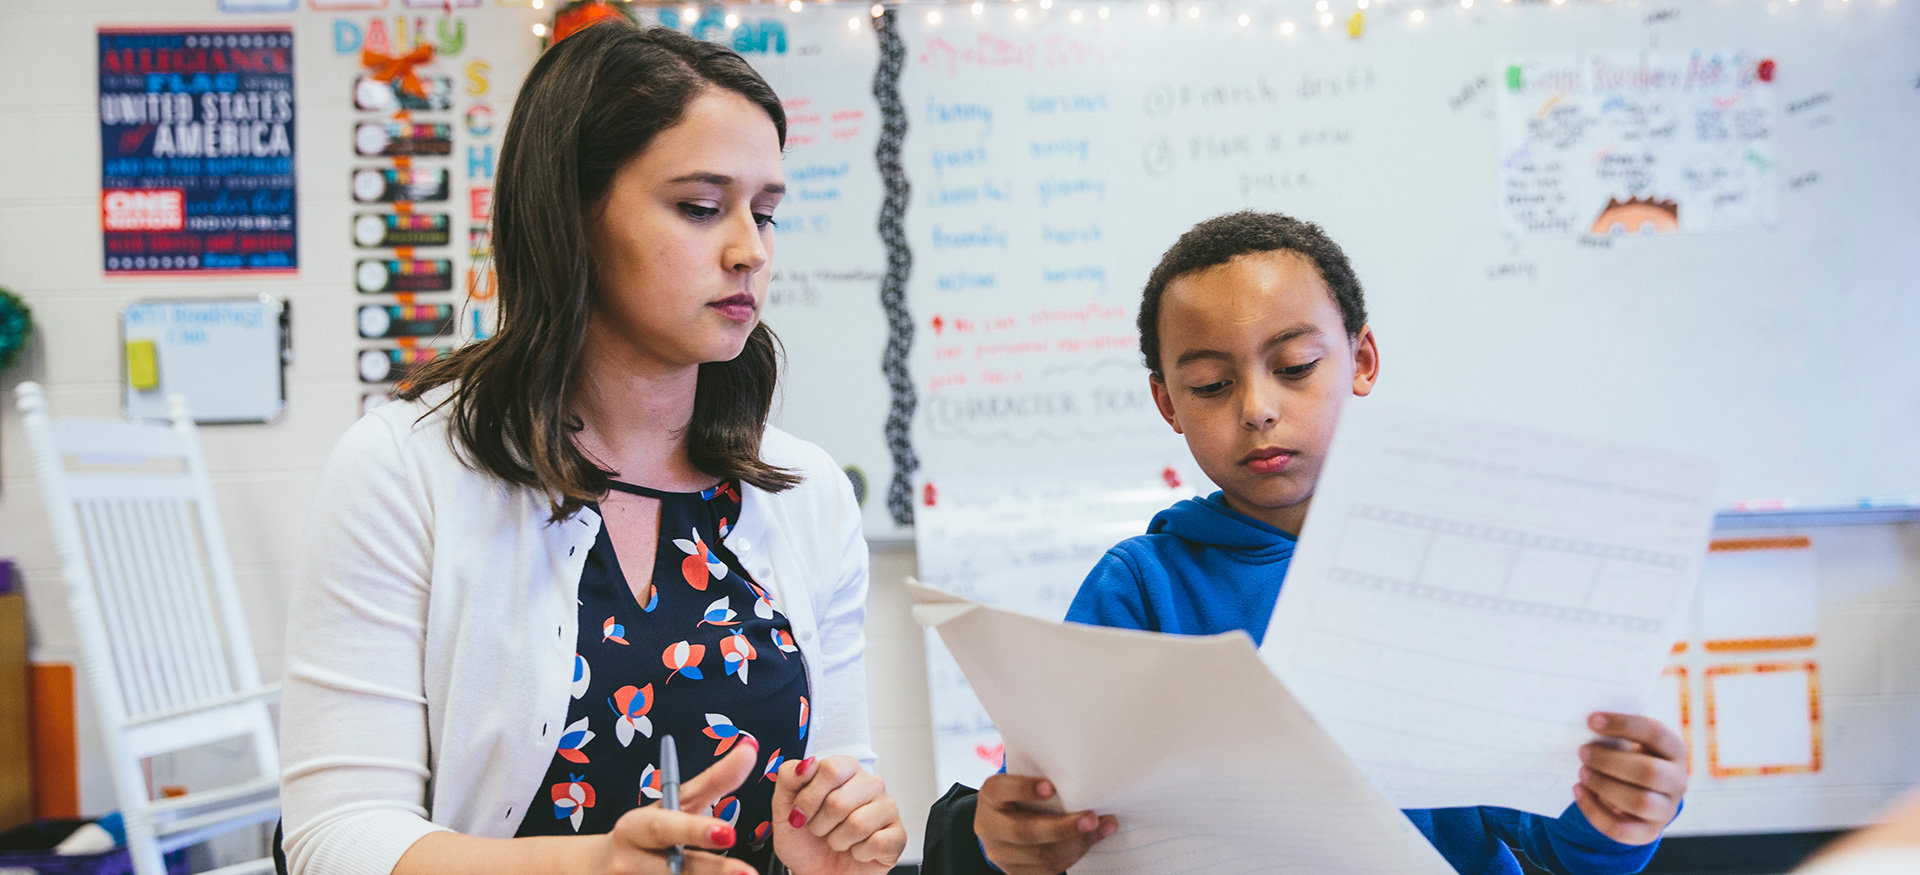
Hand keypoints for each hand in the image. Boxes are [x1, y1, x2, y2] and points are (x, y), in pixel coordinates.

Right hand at [587, 740, 759, 874]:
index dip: (695, 831)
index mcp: (635, 828)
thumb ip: (713, 781)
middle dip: (712, 872)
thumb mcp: (673, 806)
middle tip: (747, 874)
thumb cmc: (646, 834)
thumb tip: (750, 749)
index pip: (665, 828)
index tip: (727, 833)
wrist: (593, 870)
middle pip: (675, 870)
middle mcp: (628, 862)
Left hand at [771, 755, 905, 874]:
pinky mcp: (898, 835)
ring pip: (858, 824)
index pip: (830, 769)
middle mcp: (870, 784)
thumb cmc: (805, 840)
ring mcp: (887, 808)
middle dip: (820, 824)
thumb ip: (789, 777)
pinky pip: (877, 843)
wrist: (817, 873)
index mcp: (846, 769)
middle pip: (839, 801)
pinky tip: (857, 851)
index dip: (809, 797)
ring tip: (838, 841)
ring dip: (838, 841)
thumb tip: (806, 764)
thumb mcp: (785, 807)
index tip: (801, 813)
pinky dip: (859, 854)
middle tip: (821, 830)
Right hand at [975, 774, 1115, 874]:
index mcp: (990, 796)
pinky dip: (1073, 855)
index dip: (1024, 789)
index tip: (1050, 787)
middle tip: (1091, 819)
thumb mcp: (1024, 782)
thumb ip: (1045, 781)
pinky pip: (1047, 870)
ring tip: (1100, 829)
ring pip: (1041, 855)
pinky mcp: (1014, 872)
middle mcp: (989, 826)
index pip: (1001, 790)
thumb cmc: (1022, 795)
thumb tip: (1087, 783)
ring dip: (1076, 843)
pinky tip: (1089, 841)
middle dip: (1063, 828)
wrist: (1004, 823)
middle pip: (1025, 832)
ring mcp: (1000, 853)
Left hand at [1573, 712, 1687, 845]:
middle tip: (1582, 752)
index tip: (1591, 720)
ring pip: (1639, 802)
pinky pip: (1621, 829)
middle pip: (1649, 771)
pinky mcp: (1648, 832)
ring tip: (1582, 773)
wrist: (1643, 796)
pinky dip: (1594, 811)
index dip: (1623, 724)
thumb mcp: (1632, 743)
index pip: (1656, 733)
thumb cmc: (1631, 759)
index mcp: (1675, 750)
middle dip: (1609, 761)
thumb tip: (1587, 725)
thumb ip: (1617, 735)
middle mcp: (1678, 781)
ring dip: (1604, 786)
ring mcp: (1666, 810)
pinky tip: (1579, 791)